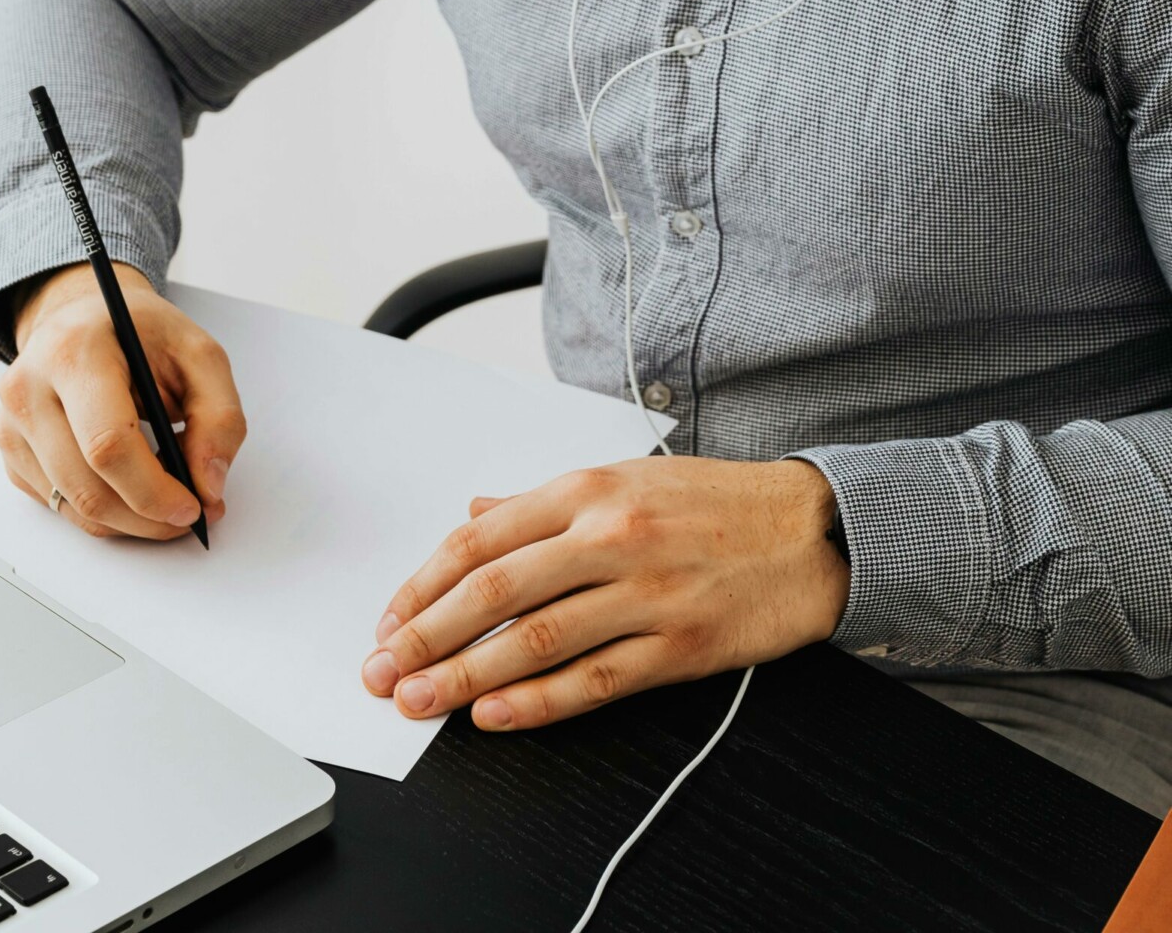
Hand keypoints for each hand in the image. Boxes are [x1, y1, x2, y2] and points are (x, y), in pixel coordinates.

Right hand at [0, 261, 246, 539]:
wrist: (85, 315)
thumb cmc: (141, 333)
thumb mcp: (199, 354)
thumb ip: (219, 417)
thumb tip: (209, 486)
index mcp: (74, 354)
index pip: (106, 444)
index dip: (153, 490)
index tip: (192, 508)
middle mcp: (28, 390)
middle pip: (86, 486)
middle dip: (146, 516)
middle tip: (188, 517)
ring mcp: (10, 424)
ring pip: (71, 505)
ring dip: (128, 519)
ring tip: (165, 496)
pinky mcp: (10, 452)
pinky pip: (58, 505)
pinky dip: (103, 510)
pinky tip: (130, 484)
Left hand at [361, 455, 848, 729]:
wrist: (810, 529)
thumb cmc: (714, 502)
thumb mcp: (622, 477)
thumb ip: (542, 503)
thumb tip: (474, 514)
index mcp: (588, 489)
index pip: (481, 538)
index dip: (424, 583)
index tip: (390, 618)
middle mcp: (611, 535)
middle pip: (494, 591)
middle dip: (426, 635)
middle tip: (382, 670)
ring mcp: (645, 592)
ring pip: (535, 640)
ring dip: (465, 677)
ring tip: (419, 700)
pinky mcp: (677, 644)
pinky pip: (594, 680)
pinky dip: (537, 702)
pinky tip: (493, 716)